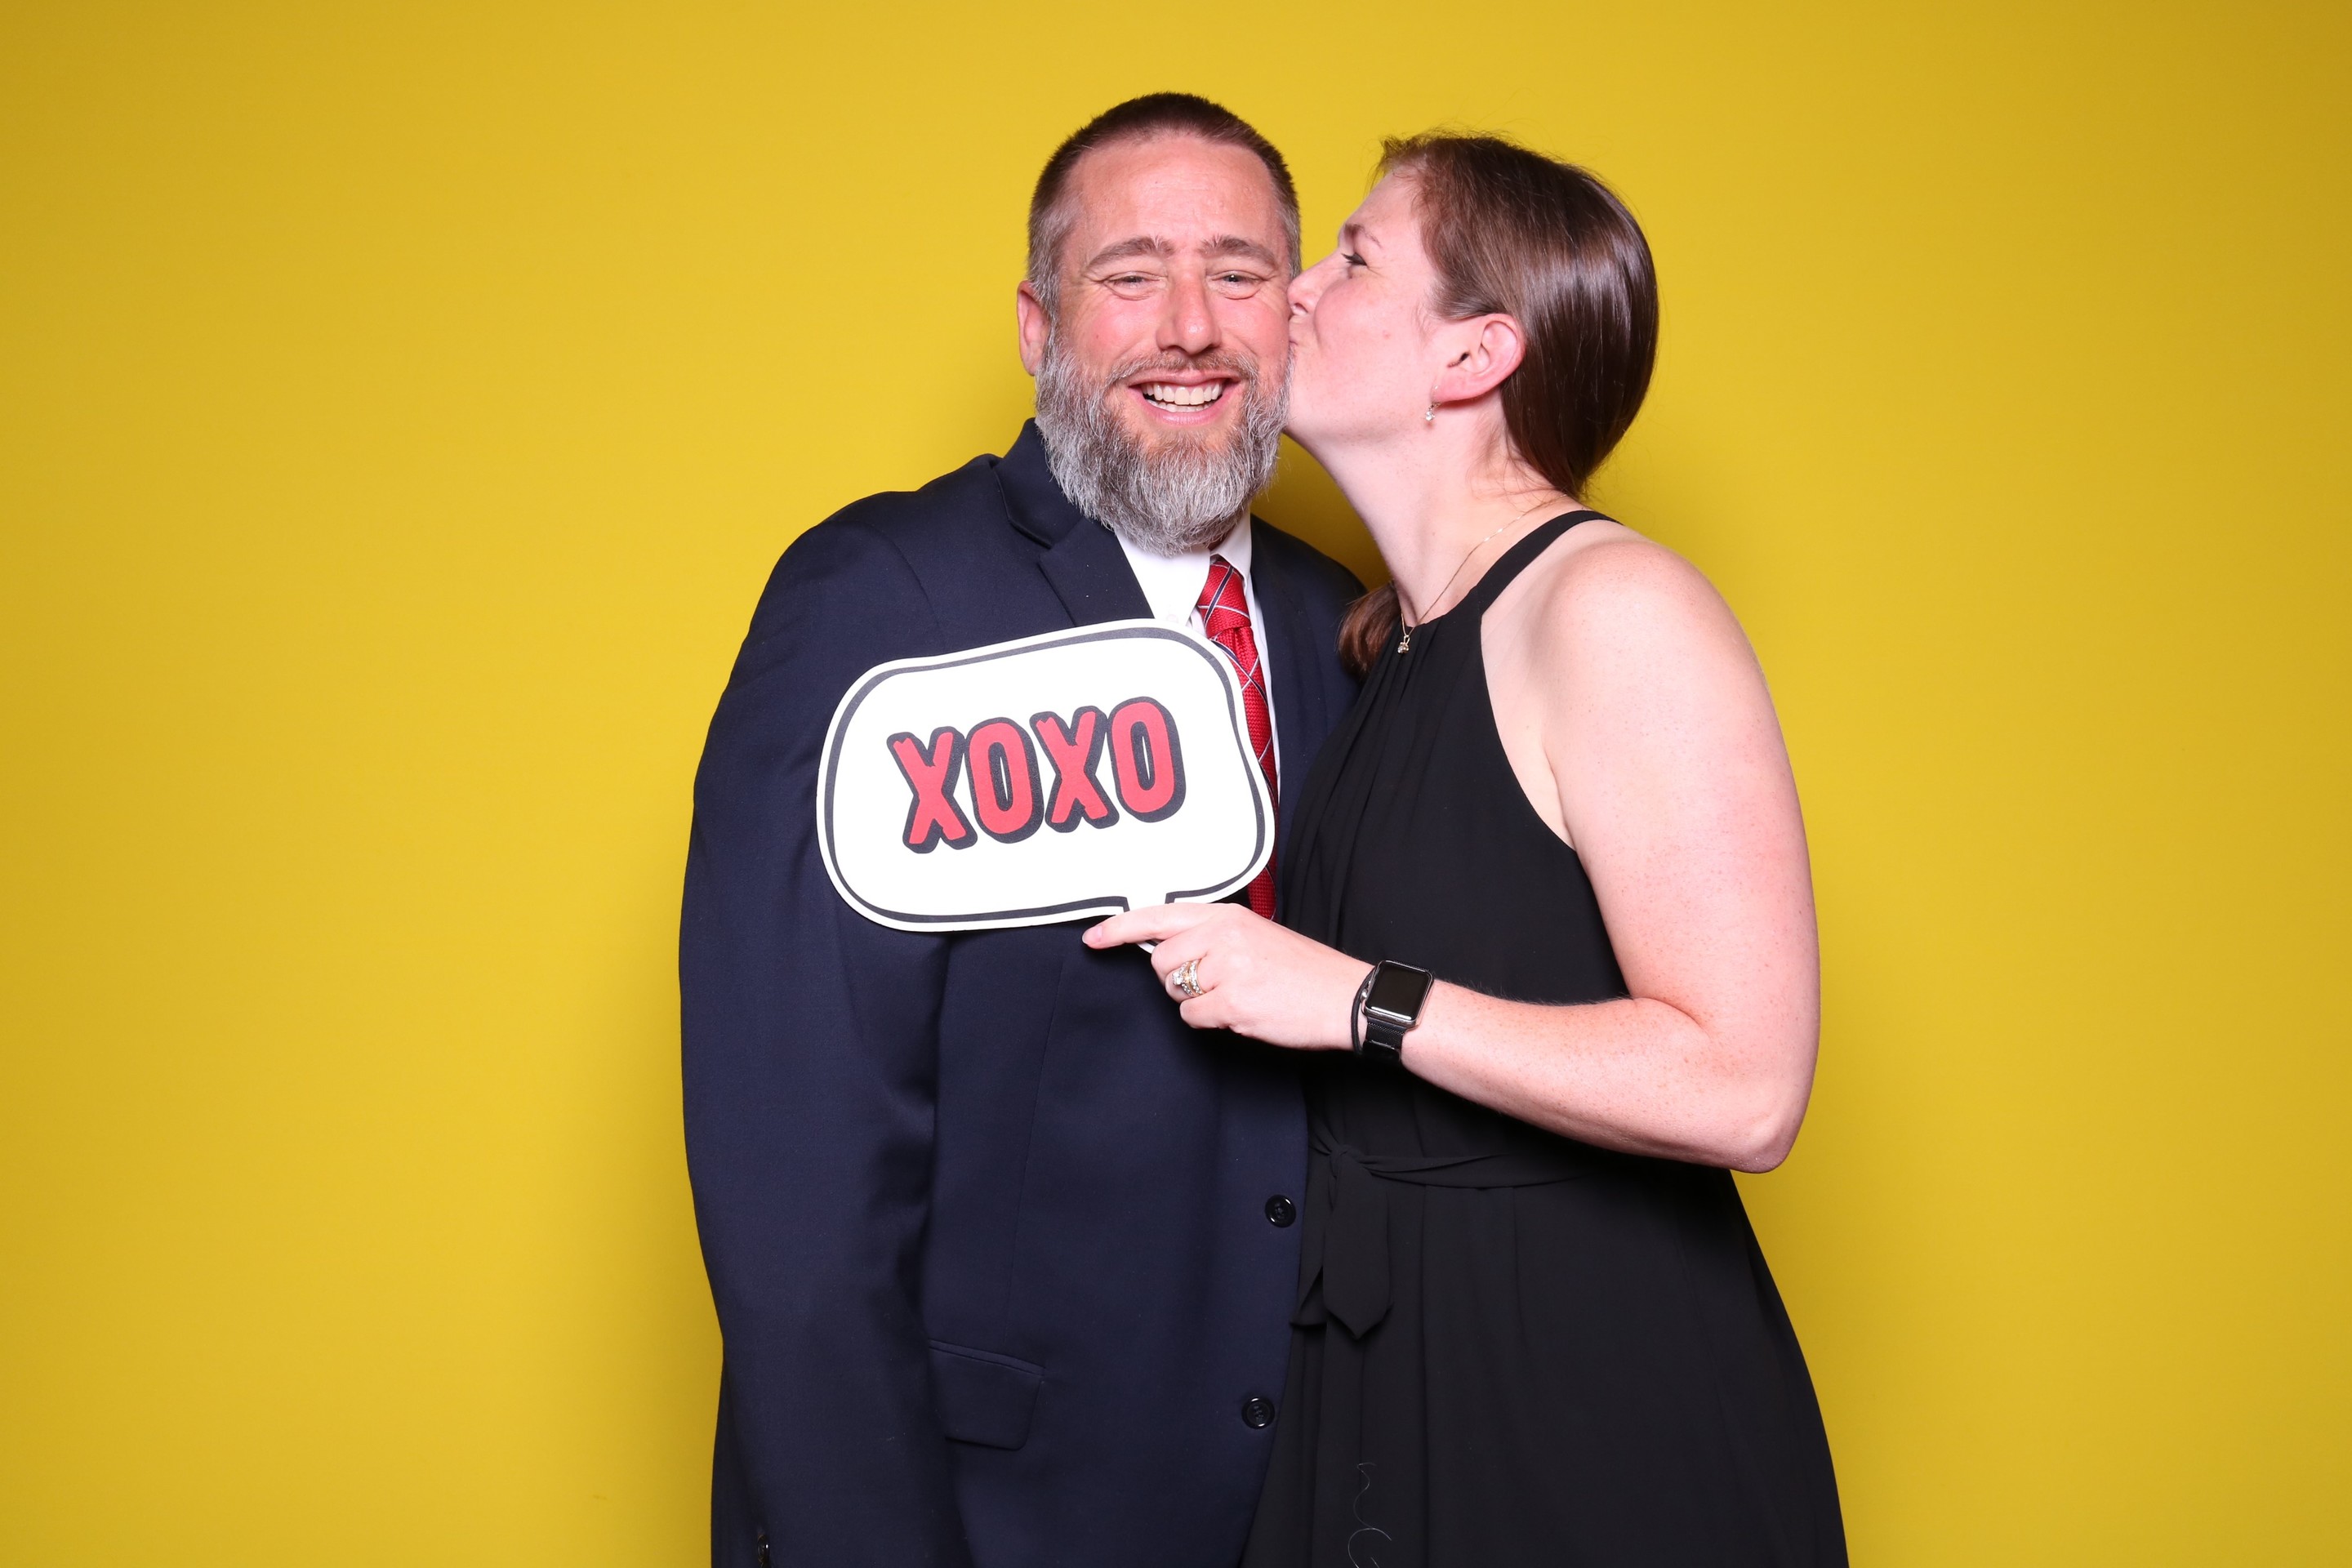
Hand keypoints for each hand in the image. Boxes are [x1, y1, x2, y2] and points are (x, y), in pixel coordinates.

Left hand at [1083, 902, 1368, 1050]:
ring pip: (1173, 992)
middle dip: (1176, 979)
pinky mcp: (1233, 1003)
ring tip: (1237, 995)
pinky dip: (1211, 1022)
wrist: (1345, 997)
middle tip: (1216, 983)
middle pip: (1160, 962)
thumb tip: (1168, 951)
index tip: (1094, 938)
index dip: (1119, 928)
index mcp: (1228, 915)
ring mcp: (1228, 969)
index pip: (1158, 915)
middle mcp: (1224, 935)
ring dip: (1196, 1001)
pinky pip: (1192, 1018)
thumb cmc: (1303, 971)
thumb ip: (1213, 936)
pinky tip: (1242, 1013)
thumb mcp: (1256, 935)